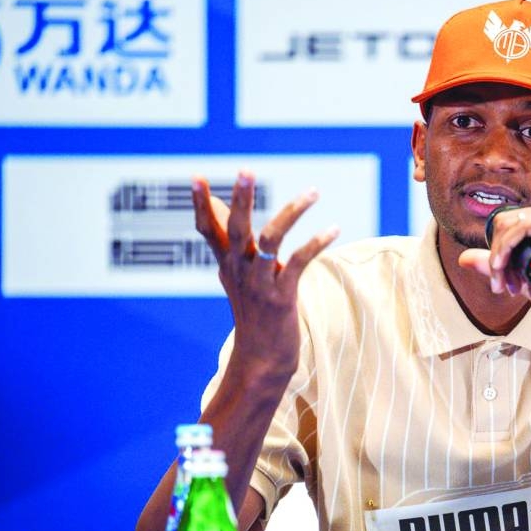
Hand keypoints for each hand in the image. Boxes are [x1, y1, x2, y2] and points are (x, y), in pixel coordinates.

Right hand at [193, 170, 338, 379]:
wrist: (261, 360)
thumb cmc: (253, 314)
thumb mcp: (236, 276)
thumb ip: (229, 241)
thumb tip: (220, 205)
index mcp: (228, 264)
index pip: (208, 230)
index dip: (201, 204)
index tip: (197, 176)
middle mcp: (240, 271)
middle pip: (236, 229)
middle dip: (241, 200)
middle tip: (246, 170)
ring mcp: (260, 284)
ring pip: (271, 240)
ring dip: (292, 213)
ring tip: (313, 192)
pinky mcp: (282, 297)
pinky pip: (299, 263)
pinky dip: (316, 243)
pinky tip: (333, 229)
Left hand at [457, 194, 530, 330]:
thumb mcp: (521, 274)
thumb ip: (496, 263)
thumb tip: (462, 258)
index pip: (508, 219)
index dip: (497, 249)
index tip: (501, 278)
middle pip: (506, 220)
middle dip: (496, 255)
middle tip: (502, 284)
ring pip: (511, 225)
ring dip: (500, 257)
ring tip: (505, 284)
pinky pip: (522, 228)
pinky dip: (507, 249)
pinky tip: (504, 270)